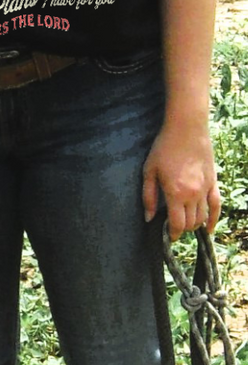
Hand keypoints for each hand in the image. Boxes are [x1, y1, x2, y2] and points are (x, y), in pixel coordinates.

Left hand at [142, 122, 219, 239]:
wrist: (187, 129)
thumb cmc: (164, 148)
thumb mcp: (149, 171)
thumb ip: (149, 196)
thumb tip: (149, 218)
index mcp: (175, 193)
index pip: (177, 224)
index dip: (172, 233)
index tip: (167, 235)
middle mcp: (193, 195)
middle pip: (190, 223)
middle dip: (181, 229)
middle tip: (172, 227)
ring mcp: (205, 189)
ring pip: (202, 217)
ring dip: (194, 224)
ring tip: (185, 224)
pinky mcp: (213, 183)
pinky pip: (217, 205)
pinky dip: (213, 219)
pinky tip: (208, 228)